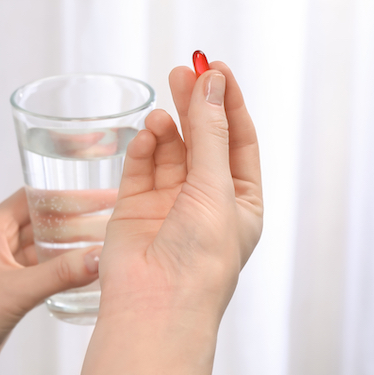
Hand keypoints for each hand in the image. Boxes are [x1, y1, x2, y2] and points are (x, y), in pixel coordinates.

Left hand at [0, 190, 100, 374]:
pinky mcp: (4, 291)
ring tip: (103, 243)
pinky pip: (37, 272)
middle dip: (73, 220)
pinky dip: (58, 270)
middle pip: (39, 222)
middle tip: (108, 219)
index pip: (32, 198)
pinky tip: (82, 274)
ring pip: (39, 249)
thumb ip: (60, 273)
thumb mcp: (16, 291)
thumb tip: (100, 256)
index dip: (65, 194)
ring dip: (67, 246)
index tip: (97, 194)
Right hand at [99, 61, 262, 319]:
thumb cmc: (200, 260)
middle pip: (202, 138)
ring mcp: (167, 204)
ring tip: (164, 101)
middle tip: (184, 69)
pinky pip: (140, 166)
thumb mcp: (216, 188)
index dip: (227, 102)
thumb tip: (211, 83)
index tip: (216, 67)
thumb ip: (209, 132)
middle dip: (194, 103)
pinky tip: (149, 130)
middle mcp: (205, 201)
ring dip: (169, 123)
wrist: (156, 306)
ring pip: (170, 149)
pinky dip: (144, 145)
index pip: (237, 139)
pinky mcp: (133, 208)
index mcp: (240, 201)